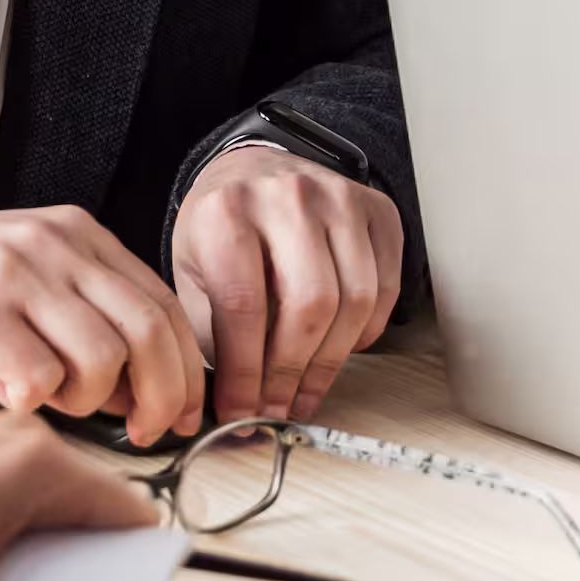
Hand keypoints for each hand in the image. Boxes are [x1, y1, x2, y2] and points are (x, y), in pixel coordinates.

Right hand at [0, 205, 203, 445]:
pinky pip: (38, 378)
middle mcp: (51, 244)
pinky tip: (1, 392)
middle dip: (160, 396)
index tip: (183, 413)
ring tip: (44, 398)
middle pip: (147, 331)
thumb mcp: (28, 300)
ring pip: (100, 359)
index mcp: (75, 234)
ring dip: (84, 400)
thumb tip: (148, 394)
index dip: (184, 368)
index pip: (161, 302)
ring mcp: (12, 273)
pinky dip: (29, 402)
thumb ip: (90, 331)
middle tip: (144, 433)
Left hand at [171, 145, 405, 424]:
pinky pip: (386, 287)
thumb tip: (239, 405)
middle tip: (279, 407)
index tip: (244, 411)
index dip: (246, 372)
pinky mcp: (377, 210)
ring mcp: (340, 198)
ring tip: (307, 389)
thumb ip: (212, 334)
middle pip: (308, 305)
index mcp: (228, 211)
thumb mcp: (193, 271)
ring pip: (355, 300)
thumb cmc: (221, 227)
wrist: (253, 168)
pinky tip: (339, 347)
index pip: (244, 305)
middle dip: (293, 372)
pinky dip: (366, 331)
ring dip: (332, 361)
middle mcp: (289, 198)